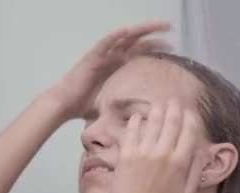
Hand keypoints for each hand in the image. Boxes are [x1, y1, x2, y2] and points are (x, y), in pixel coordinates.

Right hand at [50, 20, 171, 118]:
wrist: (65, 105)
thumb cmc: (86, 106)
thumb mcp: (114, 105)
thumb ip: (128, 107)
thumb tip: (145, 120)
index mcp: (118, 66)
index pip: (141, 52)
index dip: (156, 48)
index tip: (173, 48)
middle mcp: (112, 57)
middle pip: (136, 40)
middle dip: (154, 33)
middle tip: (171, 27)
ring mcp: (103, 55)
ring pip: (124, 37)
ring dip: (141, 29)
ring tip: (157, 24)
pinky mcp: (92, 57)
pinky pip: (105, 43)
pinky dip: (115, 36)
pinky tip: (126, 30)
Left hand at [107, 99, 204, 192]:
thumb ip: (195, 172)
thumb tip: (200, 153)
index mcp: (181, 163)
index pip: (189, 132)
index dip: (191, 118)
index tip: (190, 111)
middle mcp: (164, 153)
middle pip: (172, 122)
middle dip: (175, 108)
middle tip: (174, 100)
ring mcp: (144, 152)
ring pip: (154, 122)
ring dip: (158, 110)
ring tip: (159, 104)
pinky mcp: (127, 154)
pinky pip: (133, 131)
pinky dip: (137, 121)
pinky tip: (138, 117)